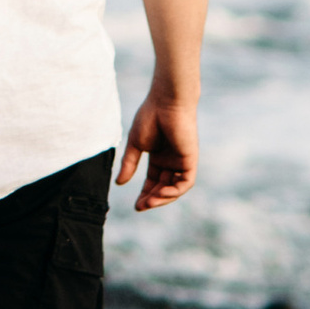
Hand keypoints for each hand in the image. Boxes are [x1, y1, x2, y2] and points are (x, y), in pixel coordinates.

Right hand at [118, 89, 198, 209]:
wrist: (165, 102)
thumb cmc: (150, 117)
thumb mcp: (135, 144)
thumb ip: (129, 164)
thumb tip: (119, 183)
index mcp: (159, 157)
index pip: (153, 181)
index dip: (145, 194)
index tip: (136, 205)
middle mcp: (172, 161)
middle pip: (163, 187)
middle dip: (152, 199)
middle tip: (140, 207)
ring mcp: (181, 161)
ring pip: (175, 188)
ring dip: (163, 198)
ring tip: (149, 202)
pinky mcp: (190, 159)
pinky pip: (185, 182)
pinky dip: (174, 191)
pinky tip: (161, 193)